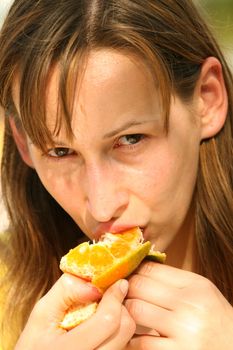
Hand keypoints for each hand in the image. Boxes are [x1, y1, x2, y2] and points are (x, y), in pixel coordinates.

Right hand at [15, 274, 134, 349]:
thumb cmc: (37, 342)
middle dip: (120, 307)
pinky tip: (104, 330)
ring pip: (128, 339)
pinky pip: (126, 347)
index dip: (115, 296)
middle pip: (125, 329)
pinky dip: (120, 334)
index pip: (108, 320)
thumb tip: (94, 283)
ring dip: (121, 321)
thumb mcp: (42, 313)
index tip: (117, 282)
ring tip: (103, 315)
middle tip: (108, 299)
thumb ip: (65, 292)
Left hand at [125, 262, 232, 349]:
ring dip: (126, 312)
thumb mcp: (201, 292)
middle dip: (126, 289)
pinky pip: (141, 341)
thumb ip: (173, 281)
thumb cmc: (215, 319)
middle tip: (121, 293)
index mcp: (196, 285)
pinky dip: (133, 338)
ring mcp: (184, 330)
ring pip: (135, 310)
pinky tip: (135, 335)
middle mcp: (190, 305)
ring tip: (127, 312)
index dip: (133, 270)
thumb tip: (138, 270)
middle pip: (139, 286)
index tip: (126, 275)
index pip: (151, 268)